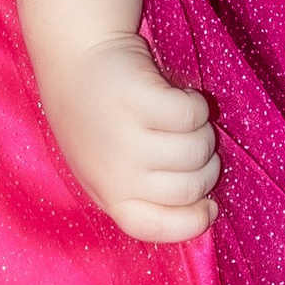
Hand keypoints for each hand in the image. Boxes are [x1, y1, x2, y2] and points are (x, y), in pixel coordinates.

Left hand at [38, 32, 220, 242]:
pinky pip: (192, 115)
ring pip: (197, 150)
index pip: (161, 227)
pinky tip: (178, 96)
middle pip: (193, 186)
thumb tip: (205, 211)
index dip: (196, 220)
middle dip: (204, 164)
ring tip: (178, 118)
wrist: (75, 57)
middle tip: (186, 141)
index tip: (209, 205)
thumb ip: (146, 195)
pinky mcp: (138, 99)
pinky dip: (195, 103)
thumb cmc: (99, 118)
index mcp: (110, 196)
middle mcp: (116, 173)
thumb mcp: (109, 169)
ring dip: (201, 131)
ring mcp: (125, 137)